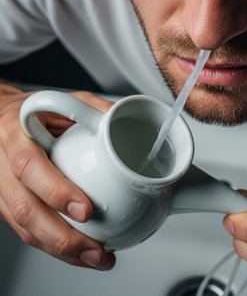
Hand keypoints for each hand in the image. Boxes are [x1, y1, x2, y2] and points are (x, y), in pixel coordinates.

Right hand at [0, 85, 115, 269]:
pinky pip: (27, 231)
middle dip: (62, 237)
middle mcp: (1, 164)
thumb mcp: (62, 100)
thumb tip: (123, 118)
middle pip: (24, 209)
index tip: (85, 209)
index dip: (55, 190)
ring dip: (61, 250)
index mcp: (14, 134)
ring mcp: (1, 188)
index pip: (29, 166)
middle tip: (96, 248)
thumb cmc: (33, 110)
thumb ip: (91, 107)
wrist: (2, 118)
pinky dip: (54, 246)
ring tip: (96, 258)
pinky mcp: (7, 204)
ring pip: (24, 228)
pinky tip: (79, 253)